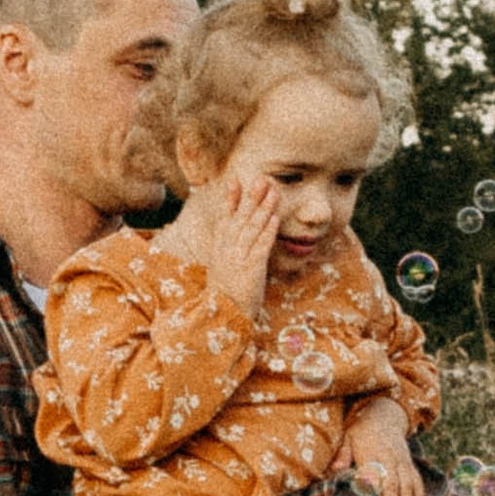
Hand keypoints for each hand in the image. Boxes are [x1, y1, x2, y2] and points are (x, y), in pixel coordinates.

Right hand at [195, 172, 285, 318]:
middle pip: (240, 218)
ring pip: (252, 228)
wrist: (223, 316)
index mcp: (219, 248)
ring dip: (264, 208)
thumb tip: (232, 239)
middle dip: (251, 197)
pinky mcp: (251, 268)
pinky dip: (267, 231)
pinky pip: (260, 246)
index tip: (235, 180)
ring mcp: (238, 257)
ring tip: (273, 192)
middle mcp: (226, 249)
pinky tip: (275, 219)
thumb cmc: (225, 295)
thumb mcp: (221, 269)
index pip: (225, 218)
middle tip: (261, 178)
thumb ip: (227, 252)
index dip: (230, 199)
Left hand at [341, 396, 424, 495]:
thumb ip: (342, 456)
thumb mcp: (347, 438)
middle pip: (396, 487)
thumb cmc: (361, 432)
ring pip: (409, 487)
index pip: (378, 479)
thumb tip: (332, 472)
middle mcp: (391, 459)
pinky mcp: (410, 464)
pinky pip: (417, 483)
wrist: (384, 416)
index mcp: (373, 454)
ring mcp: (403, 462)